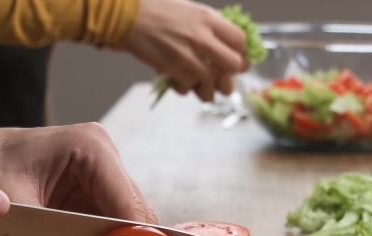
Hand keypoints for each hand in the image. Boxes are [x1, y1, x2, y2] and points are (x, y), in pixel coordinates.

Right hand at [126, 0, 246, 101]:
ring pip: (211, 82)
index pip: (240, 40)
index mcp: (208, 19)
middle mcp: (201, 38)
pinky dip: (188, 88)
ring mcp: (186, 56)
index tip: (237, 57)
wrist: (130, 18)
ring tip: (207, 89)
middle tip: (226, 76)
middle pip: (233, 65)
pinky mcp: (171, 69)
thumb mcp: (191, 9)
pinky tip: (185, 84)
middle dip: (231, 73)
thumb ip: (211, 26)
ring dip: (210, 88)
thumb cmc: (160, 10)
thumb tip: (228, 44)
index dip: (241, 52)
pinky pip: (189, 87)